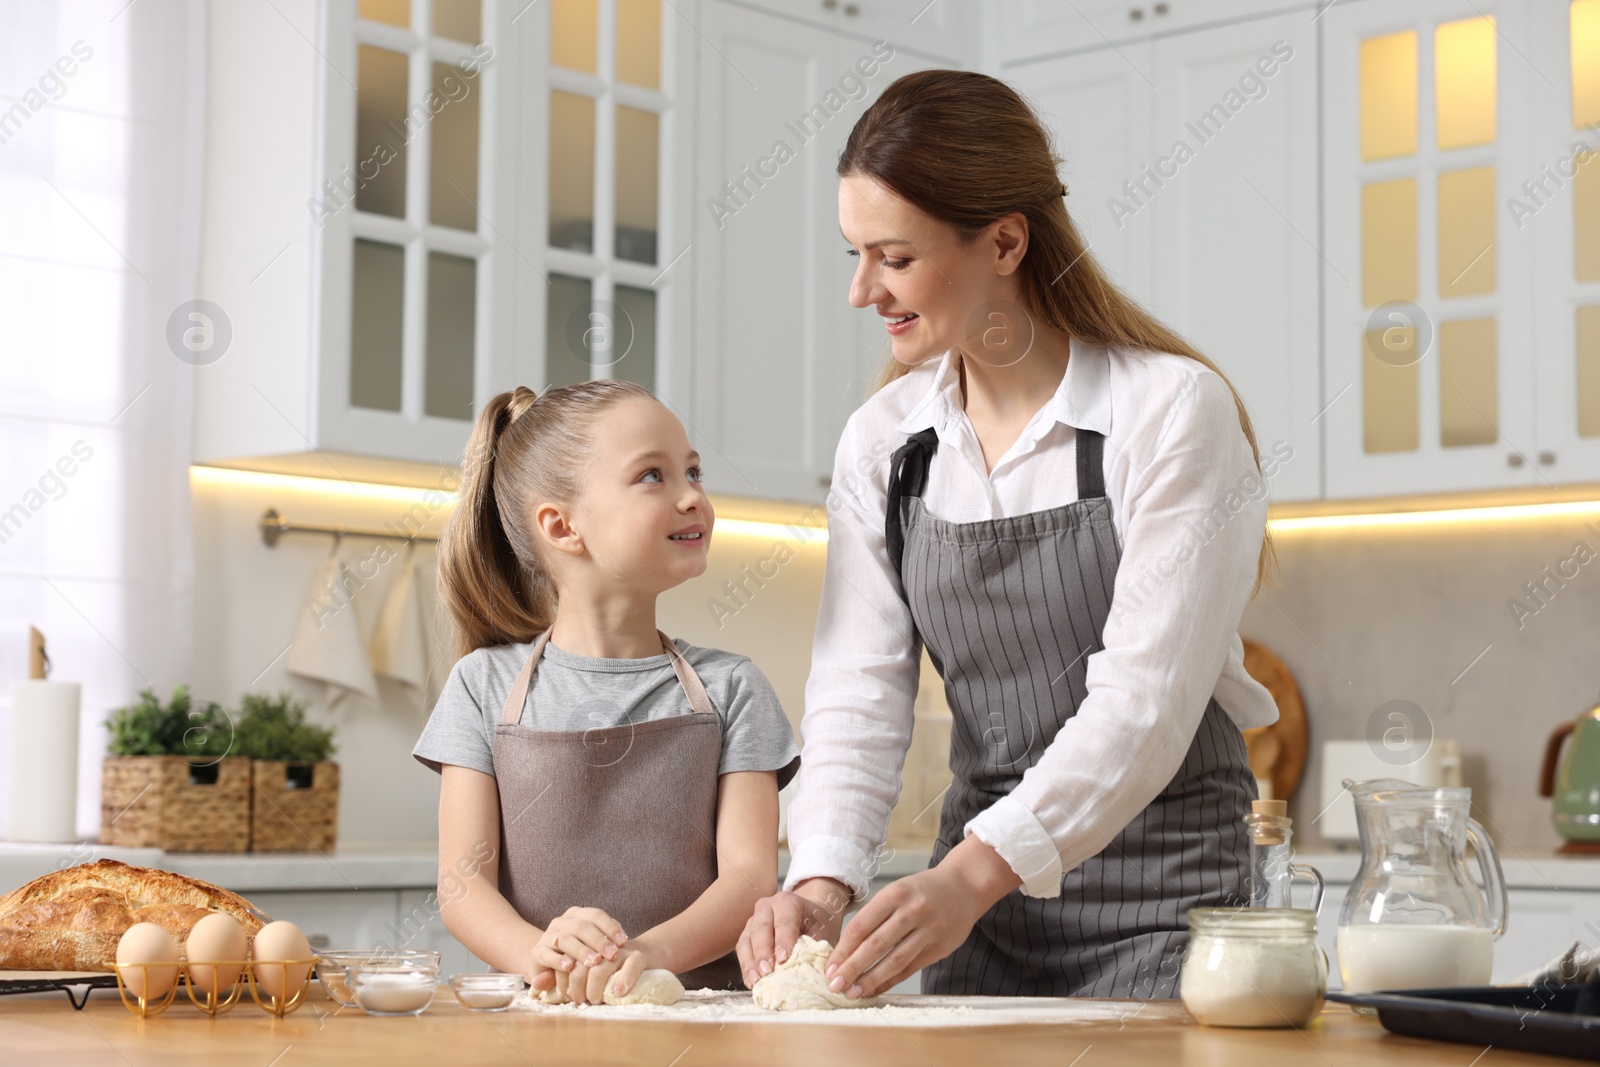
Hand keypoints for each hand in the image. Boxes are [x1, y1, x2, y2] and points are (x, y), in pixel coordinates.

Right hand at [528, 906, 627, 989]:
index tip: (624, 942)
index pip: (595, 915)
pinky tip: (569, 967)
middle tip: (613, 955)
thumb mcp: (593, 946)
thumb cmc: (578, 955)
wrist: (548, 965)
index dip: (610, 927)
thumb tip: (624, 941)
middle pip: (582, 926)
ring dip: (582, 951)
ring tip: (595, 962)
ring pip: (565, 939)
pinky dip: (558, 960)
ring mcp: (548, 936)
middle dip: (599, 940)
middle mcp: (561, 922)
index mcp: (576, 915)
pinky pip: (547, 954)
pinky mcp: (537, 953)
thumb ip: (606, 940)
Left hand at [563, 946, 651, 1004]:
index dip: (563, 977)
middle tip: (579, 1000)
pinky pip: (630, 966)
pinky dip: (623, 980)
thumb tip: (537, 984)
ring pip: (602, 965)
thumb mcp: (578, 966)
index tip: (566, 993)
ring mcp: (620, 948)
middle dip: (577, 984)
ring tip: (594, 999)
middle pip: (582, 961)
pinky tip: (617, 992)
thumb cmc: (603, 966)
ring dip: (595, 985)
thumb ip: (557, 974)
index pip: (566, 955)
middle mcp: (602, 941)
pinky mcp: (639, 956)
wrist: (642, 952)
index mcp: (584, 938)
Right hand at [736, 877, 851, 988]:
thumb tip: (812, 973)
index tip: (782, 960)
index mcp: (788, 902)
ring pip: (747, 939)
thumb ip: (815, 949)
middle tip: (766, 972)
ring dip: (750, 961)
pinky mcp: (747, 933)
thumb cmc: (818, 925)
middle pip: (761, 928)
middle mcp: (767, 907)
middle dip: (763, 952)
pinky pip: (742, 949)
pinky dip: (746, 966)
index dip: (783, 941)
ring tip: (757, 980)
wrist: (810, 916)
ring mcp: (754, 919)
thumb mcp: (823, 933)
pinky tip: (751, 981)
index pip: (784, 922)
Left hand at [823, 837, 1020, 998]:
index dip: (843, 949)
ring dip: (870, 980)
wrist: (964, 886)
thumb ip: (874, 916)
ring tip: (853, 992)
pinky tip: (875, 989)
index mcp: (895, 893)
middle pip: (876, 944)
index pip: (862, 925)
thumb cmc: (922, 891)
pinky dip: (890, 981)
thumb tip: (845, 949)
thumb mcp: (897, 891)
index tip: (829, 966)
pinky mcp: (940, 947)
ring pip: (894, 960)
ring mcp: (929, 930)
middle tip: (835, 985)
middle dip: (852, 968)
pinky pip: (911, 968)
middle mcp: (912, 910)